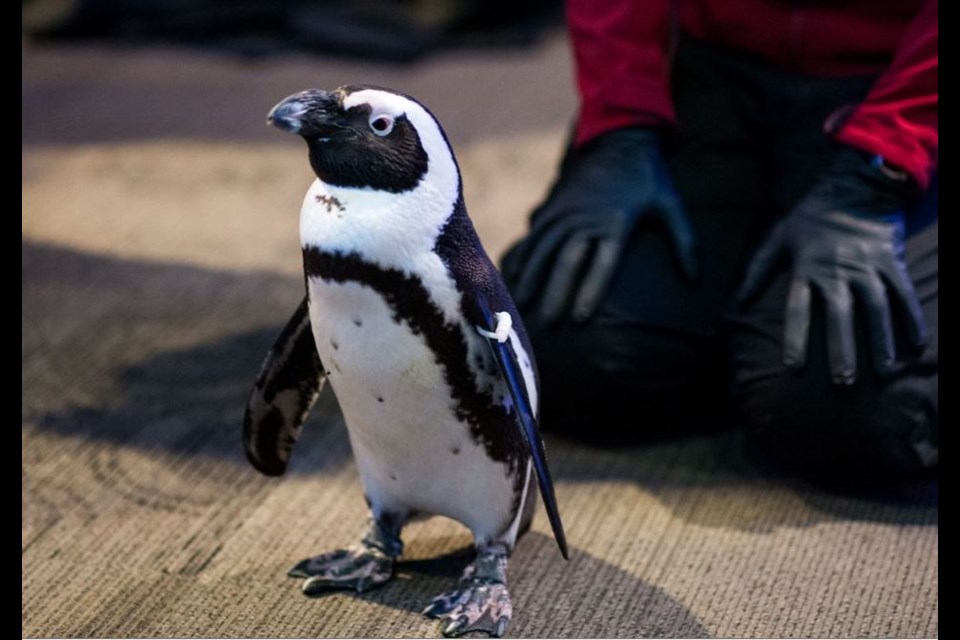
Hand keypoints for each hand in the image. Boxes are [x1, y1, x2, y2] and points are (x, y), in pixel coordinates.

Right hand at [502, 128, 696, 323]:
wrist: (621, 140)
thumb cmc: (650, 180)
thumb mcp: (672, 206)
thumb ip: (685, 243)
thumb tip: (695, 280)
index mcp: (617, 223)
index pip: (602, 264)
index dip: (590, 292)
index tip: (579, 319)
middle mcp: (587, 219)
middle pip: (566, 261)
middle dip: (555, 295)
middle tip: (547, 325)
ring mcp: (567, 212)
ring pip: (544, 249)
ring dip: (532, 279)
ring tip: (522, 306)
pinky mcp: (555, 206)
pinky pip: (535, 235)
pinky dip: (523, 255)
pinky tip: (514, 275)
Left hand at [739, 147, 926, 383]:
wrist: (855, 185)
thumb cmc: (811, 216)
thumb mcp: (779, 237)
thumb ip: (759, 269)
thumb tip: (737, 300)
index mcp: (807, 267)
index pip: (798, 308)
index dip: (795, 337)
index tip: (793, 367)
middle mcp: (837, 270)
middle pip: (840, 314)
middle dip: (842, 348)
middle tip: (842, 381)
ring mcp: (867, 266)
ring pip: (876, 308)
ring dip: (880, 340)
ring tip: (882, 371)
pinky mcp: (890, 261)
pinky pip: (903, 293)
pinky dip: (911, 318)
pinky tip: (916, 344)